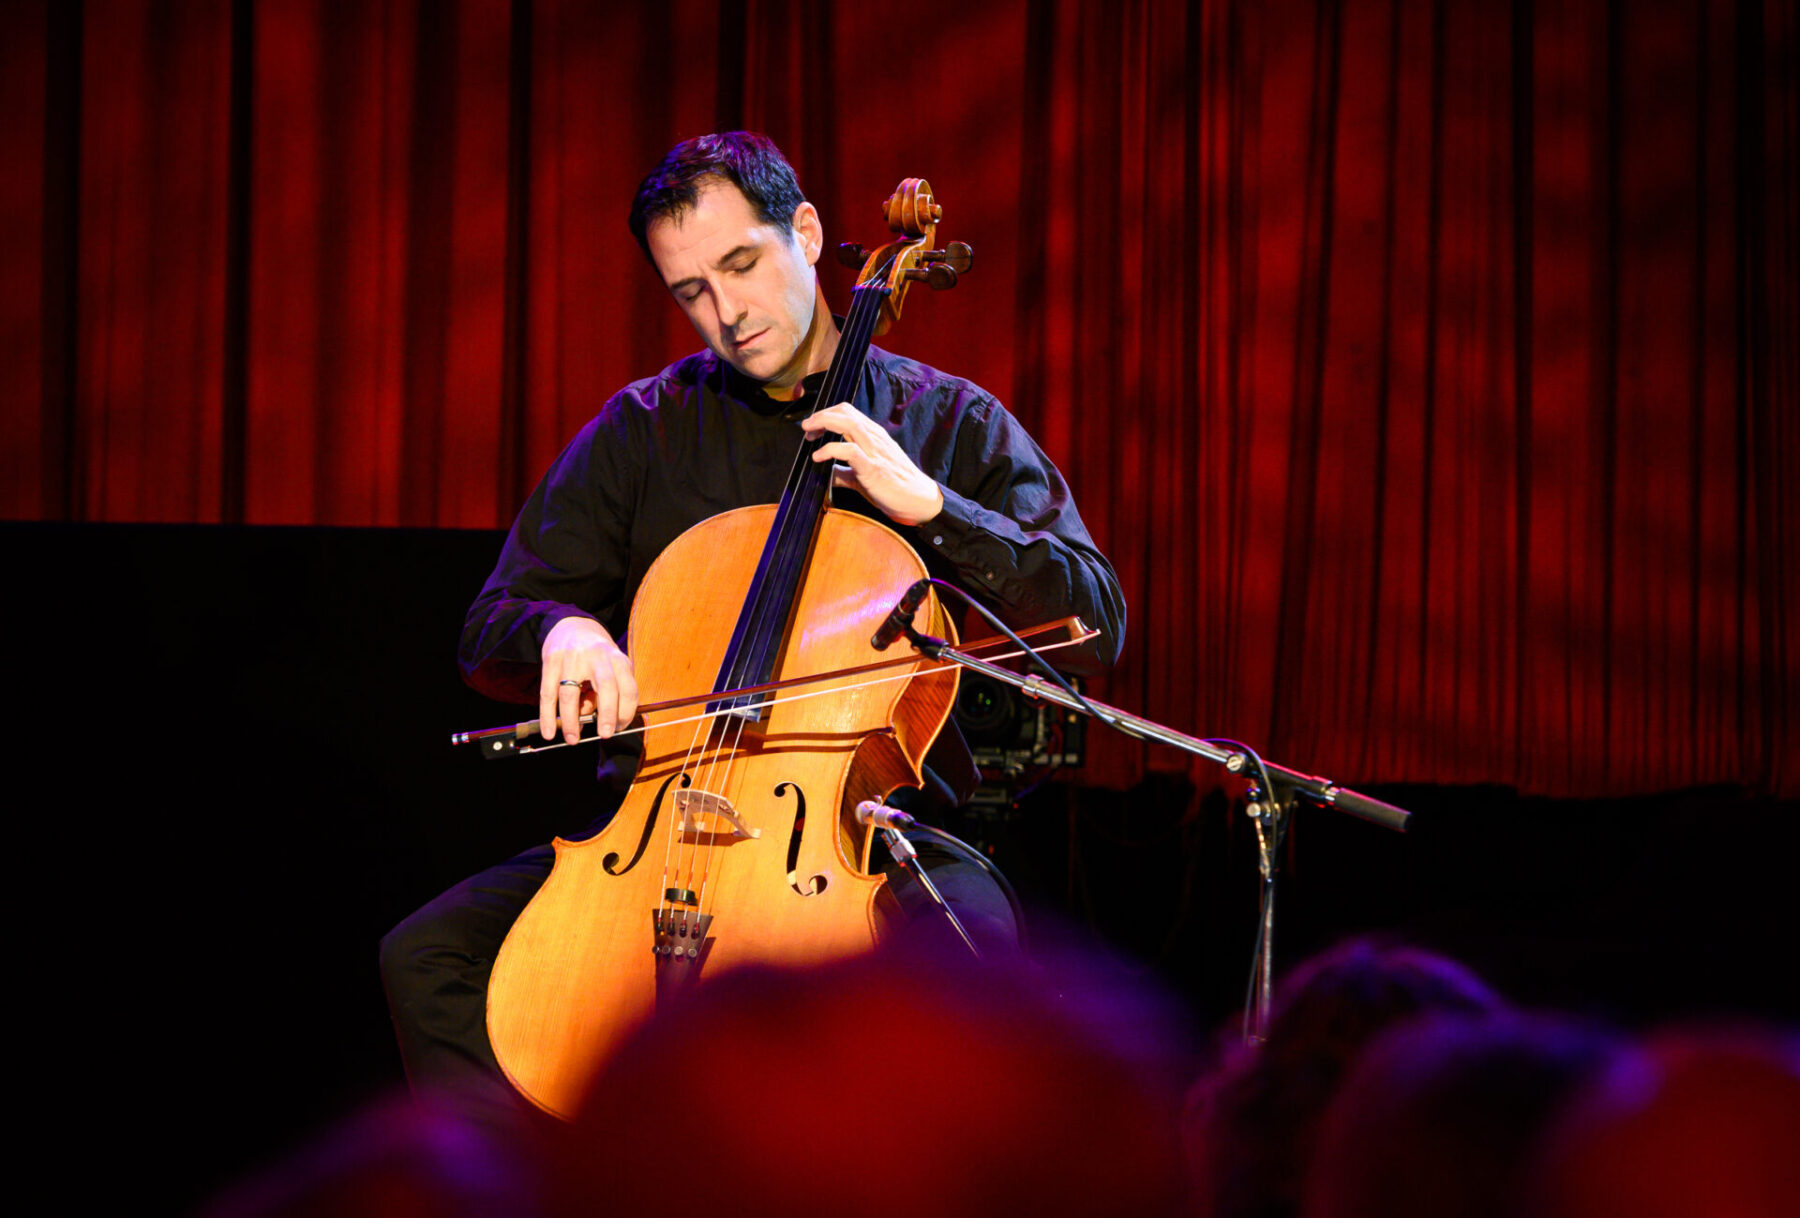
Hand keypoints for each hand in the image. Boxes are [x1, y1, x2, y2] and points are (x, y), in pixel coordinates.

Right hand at [540, 616, 638, 743]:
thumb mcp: (611, 666)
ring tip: (573, 739)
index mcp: (617, 658)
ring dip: (571, 721)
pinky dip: (547, 717)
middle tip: (605, 735)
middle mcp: (596, 656)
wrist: (571, 625)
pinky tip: (549, 732)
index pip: (628, 687)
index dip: (626, 712)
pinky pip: (548, 694)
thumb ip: (610, 691)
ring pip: (570, 694)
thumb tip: (598, 720)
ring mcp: (571, 658)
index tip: (619, 728)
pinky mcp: (551, 661)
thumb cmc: (596, 654)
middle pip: (606, 687)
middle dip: (607, 714)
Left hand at [802, 402, 944, 526]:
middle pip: (845, 412)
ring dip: (824, 424)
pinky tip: (818, 457)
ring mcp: (874, 451)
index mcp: (873, 435)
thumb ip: (845, 471)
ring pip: (848, 424)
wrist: (917, 499)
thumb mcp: (864, 474)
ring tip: (809, 434)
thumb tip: (828, 472)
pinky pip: (849, 451)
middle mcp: (874, 437)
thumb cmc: (894, 486)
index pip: (847, 412)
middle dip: (821, 415)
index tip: (813, 429)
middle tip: (806, 428)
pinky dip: (830, 450)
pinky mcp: (873, 468)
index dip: (827, 415)